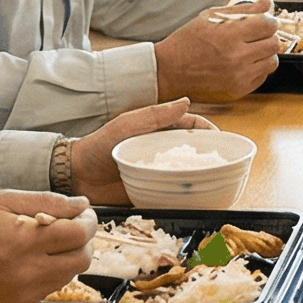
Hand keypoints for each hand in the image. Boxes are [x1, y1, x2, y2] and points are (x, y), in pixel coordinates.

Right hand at [0, 190, 95, 302]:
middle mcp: (29, 272)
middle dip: (84, 241)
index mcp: (25, 241)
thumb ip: (45, 200)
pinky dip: (48, 273)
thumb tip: (81, 204)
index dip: (88, 221)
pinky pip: (48, 289)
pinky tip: (28, 261)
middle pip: (82, 259)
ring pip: (69, 276)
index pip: (80, 234)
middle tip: (72, 228)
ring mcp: (25, 294)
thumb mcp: (0, 201)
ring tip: (48, 244)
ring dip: (68, 258)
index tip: (83, 214)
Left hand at [70, 95, 220, 202]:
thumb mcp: (126, 125)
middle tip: (226, 165)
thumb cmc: (98, 146)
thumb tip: (186, 101)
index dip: (209, 132)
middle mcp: (162, 153)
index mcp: (158, 132)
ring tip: (218, 185)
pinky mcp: (153, 193)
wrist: (76, 176)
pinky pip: (174, 196)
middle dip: (212, 157)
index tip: (224, 140)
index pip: (191, 128)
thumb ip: (155, 115)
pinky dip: (187, 198)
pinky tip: (197, 202)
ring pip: (187, 175)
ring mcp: (158, 173)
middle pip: (194, 153)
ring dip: (202, 179)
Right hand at [150, 3, 278, 105]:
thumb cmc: (188, 41)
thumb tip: (268, 2)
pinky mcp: (238, 90)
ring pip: (272, 61)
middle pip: (274, 43)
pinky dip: (257, 68)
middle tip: (256, 35)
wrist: (169, 70)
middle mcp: (236, 57)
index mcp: (229, 35)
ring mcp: (238, 77)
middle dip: (268, 36)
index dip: (268, 21)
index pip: (268, 24)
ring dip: (265, 53)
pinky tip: (243, 63)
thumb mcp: (211, 17)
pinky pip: (262, 77)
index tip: (263, 22)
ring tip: (250, 49)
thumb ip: (244, 9)